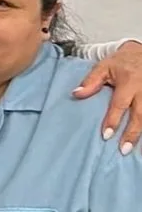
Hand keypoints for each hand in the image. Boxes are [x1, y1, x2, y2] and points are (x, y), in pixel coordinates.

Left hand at [73, 40, 141, 154]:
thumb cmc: (122, 61)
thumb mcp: (104, 66)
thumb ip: (91, 81)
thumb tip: (76, 94)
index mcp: (129, 82)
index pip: (120, 104)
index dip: (113, 120)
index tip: (106, 135)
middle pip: (140, 115)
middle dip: (132, 133)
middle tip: (124, 150)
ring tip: (139, 150)